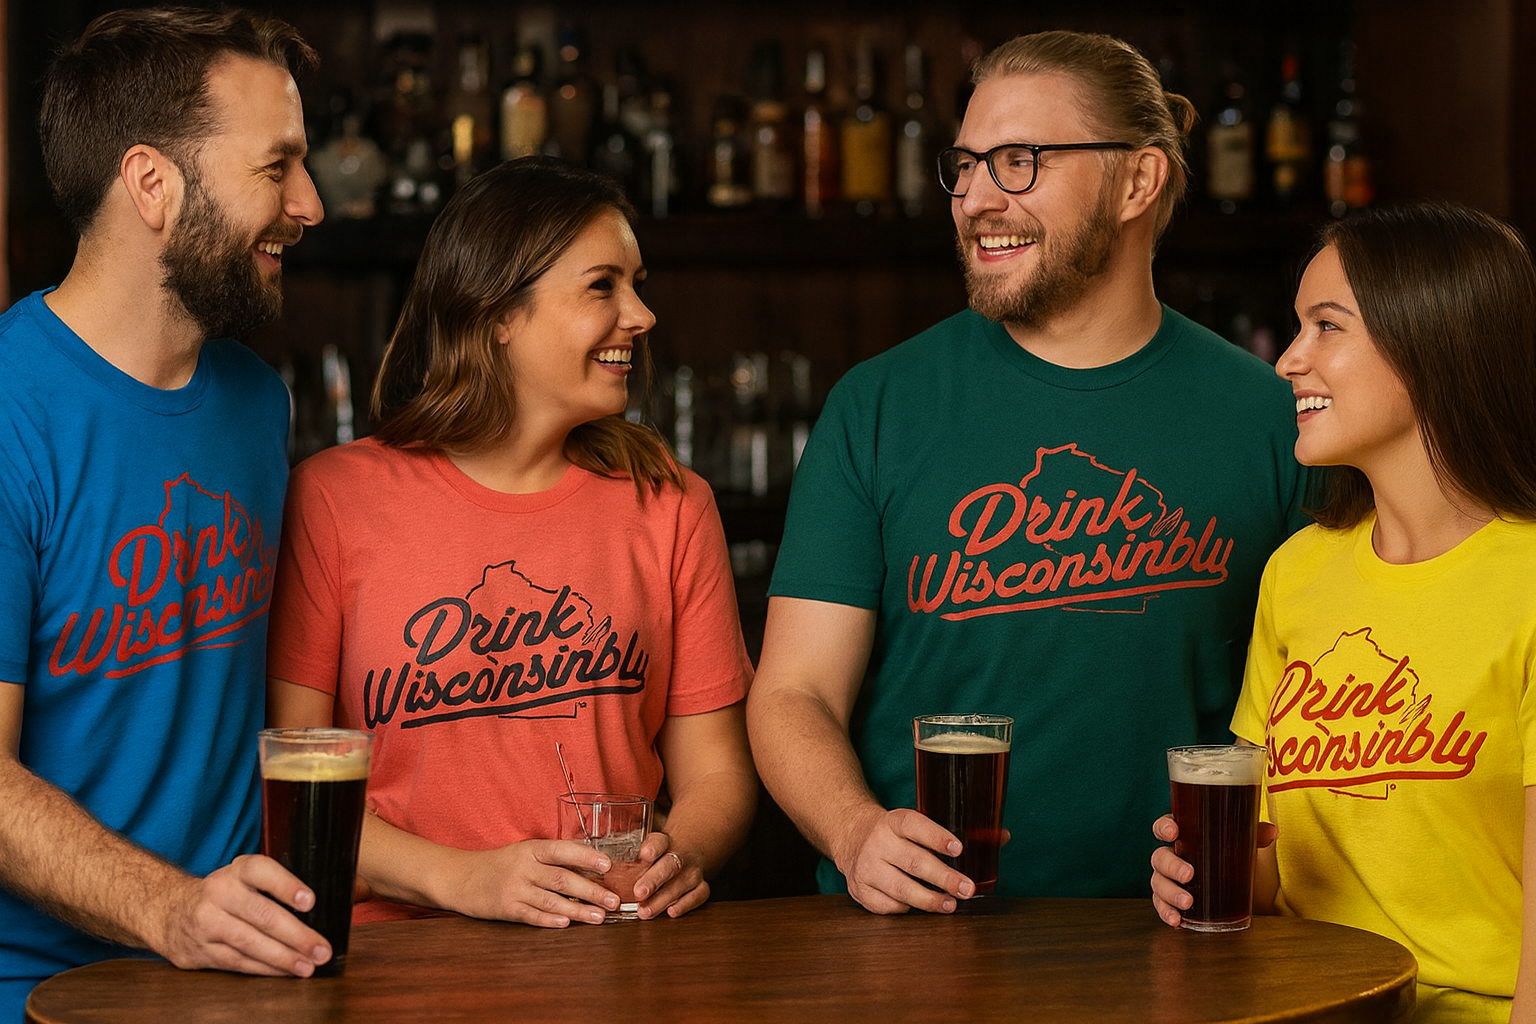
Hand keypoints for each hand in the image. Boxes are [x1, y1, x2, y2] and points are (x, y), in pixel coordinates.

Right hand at [154, 854, 329, 976]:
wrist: (170, 910)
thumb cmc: (224, 893)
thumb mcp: (244, 877)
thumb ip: (276, 885)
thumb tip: (325, 905)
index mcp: (237, 872)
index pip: (262, 871)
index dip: (286, 886)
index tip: (310, 901)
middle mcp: (219, 894)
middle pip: (262, 915)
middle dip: (296, 935)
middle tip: (321, 948)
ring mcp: (207, 924)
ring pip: (250, 943)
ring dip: (283, 958)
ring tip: (308, 965)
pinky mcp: (201, 951)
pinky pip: (239, 962)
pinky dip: (265, 969)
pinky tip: (285, 971)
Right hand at [451, 839, 619, 927]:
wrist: (460, 876)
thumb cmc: (500, 864)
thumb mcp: (525, 852)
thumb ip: (553, 858)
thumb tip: (590, 867)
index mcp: (532, 849)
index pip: (563, 850)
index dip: (587, 857)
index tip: (608, 866)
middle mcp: (524, 867)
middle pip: (563, 878)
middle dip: (592, 890)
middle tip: (614, 900)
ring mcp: (514, 888)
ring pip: (551, 900)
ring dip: (578, 910)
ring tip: (599, 917)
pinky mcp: (505, 908)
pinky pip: (531, 915)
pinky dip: (549, 920)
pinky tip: (566, 924)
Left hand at [632, 832, 708, 920]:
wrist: (688, 852)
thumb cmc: (658, 856)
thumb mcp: (645, 850)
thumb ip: (627, 858)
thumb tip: (594, 870)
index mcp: (664, 842)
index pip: (659, 841)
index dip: (652, 848)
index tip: (643, 855)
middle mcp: (681, 855)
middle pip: (670, 865)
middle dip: (654, 880)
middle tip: (638, 892)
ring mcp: (693, 871)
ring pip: (681, 883)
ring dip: (663, 898)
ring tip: (645, 912)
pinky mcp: (701, 886)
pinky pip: (698, 895)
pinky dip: (686, 904)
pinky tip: (671, 912)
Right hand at [835, 806, 974, 914]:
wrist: (852, 836)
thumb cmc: (895, 833)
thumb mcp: (916, 823)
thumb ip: (954, 831)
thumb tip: (1003, 837)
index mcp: (893, 821)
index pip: (914, 825)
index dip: (936, 837)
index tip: (958, 848)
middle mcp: (877, 842)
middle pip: (913, 861)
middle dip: (944, 878)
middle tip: (966, 888)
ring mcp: (866, 867)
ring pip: (900, 888)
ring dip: (929, 899)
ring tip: (950, 905)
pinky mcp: (860, 890)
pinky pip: (887, 905)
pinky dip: (906, 908)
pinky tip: (919, 907)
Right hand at [1150, 815, 1277, 927]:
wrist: (1230, 879)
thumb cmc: (1228, 854)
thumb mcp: (1241, 843)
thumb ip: (1255, 835)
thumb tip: (1272, 831)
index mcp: (1183, 836)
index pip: (1164, 827)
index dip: (1164, 828)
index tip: (1173, 832)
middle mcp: (1171, 856)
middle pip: (1159, 858)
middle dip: (1171, 866)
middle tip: (1189, 875)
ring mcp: (1169, 879)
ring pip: (1158, 883)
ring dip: (1170, 893)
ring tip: (1187, 902)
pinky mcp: (1171, 900)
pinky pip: (1161, 905)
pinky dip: (1166, 912)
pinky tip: (1176, 920)